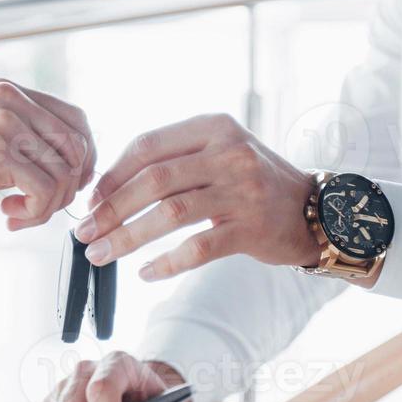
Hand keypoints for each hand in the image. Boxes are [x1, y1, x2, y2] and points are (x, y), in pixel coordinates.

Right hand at [0, 79, 94, 229]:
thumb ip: (26, 136)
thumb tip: (81, 161)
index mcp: (9, 91)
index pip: (77, 120)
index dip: (84, 158)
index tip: (67, 186)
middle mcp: (9, 98)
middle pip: (77, 147)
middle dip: (67, 187)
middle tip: (38, 208)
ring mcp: (3, 122)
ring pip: (64, 173)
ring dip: (48, 206)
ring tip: (16, 213)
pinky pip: (46, 192)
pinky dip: (35, 214)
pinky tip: (7, 215)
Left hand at [73, 113, 318, 281]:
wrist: (316, 210)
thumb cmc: (255, 183)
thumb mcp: (220, 152)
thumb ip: (176, 160)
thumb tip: (109, 187)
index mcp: (213, 127)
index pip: (148, 146)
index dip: (112, 174)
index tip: (91, 201)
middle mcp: (228, 153)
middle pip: (153, 180)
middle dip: (111, 209)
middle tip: (85, 233)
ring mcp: (241, 190)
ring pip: (169, 214)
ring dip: (128, 237)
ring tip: (102, 254)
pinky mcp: (251, 228)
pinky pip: (198, 248)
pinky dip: (166, 263)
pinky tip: (145, 273)